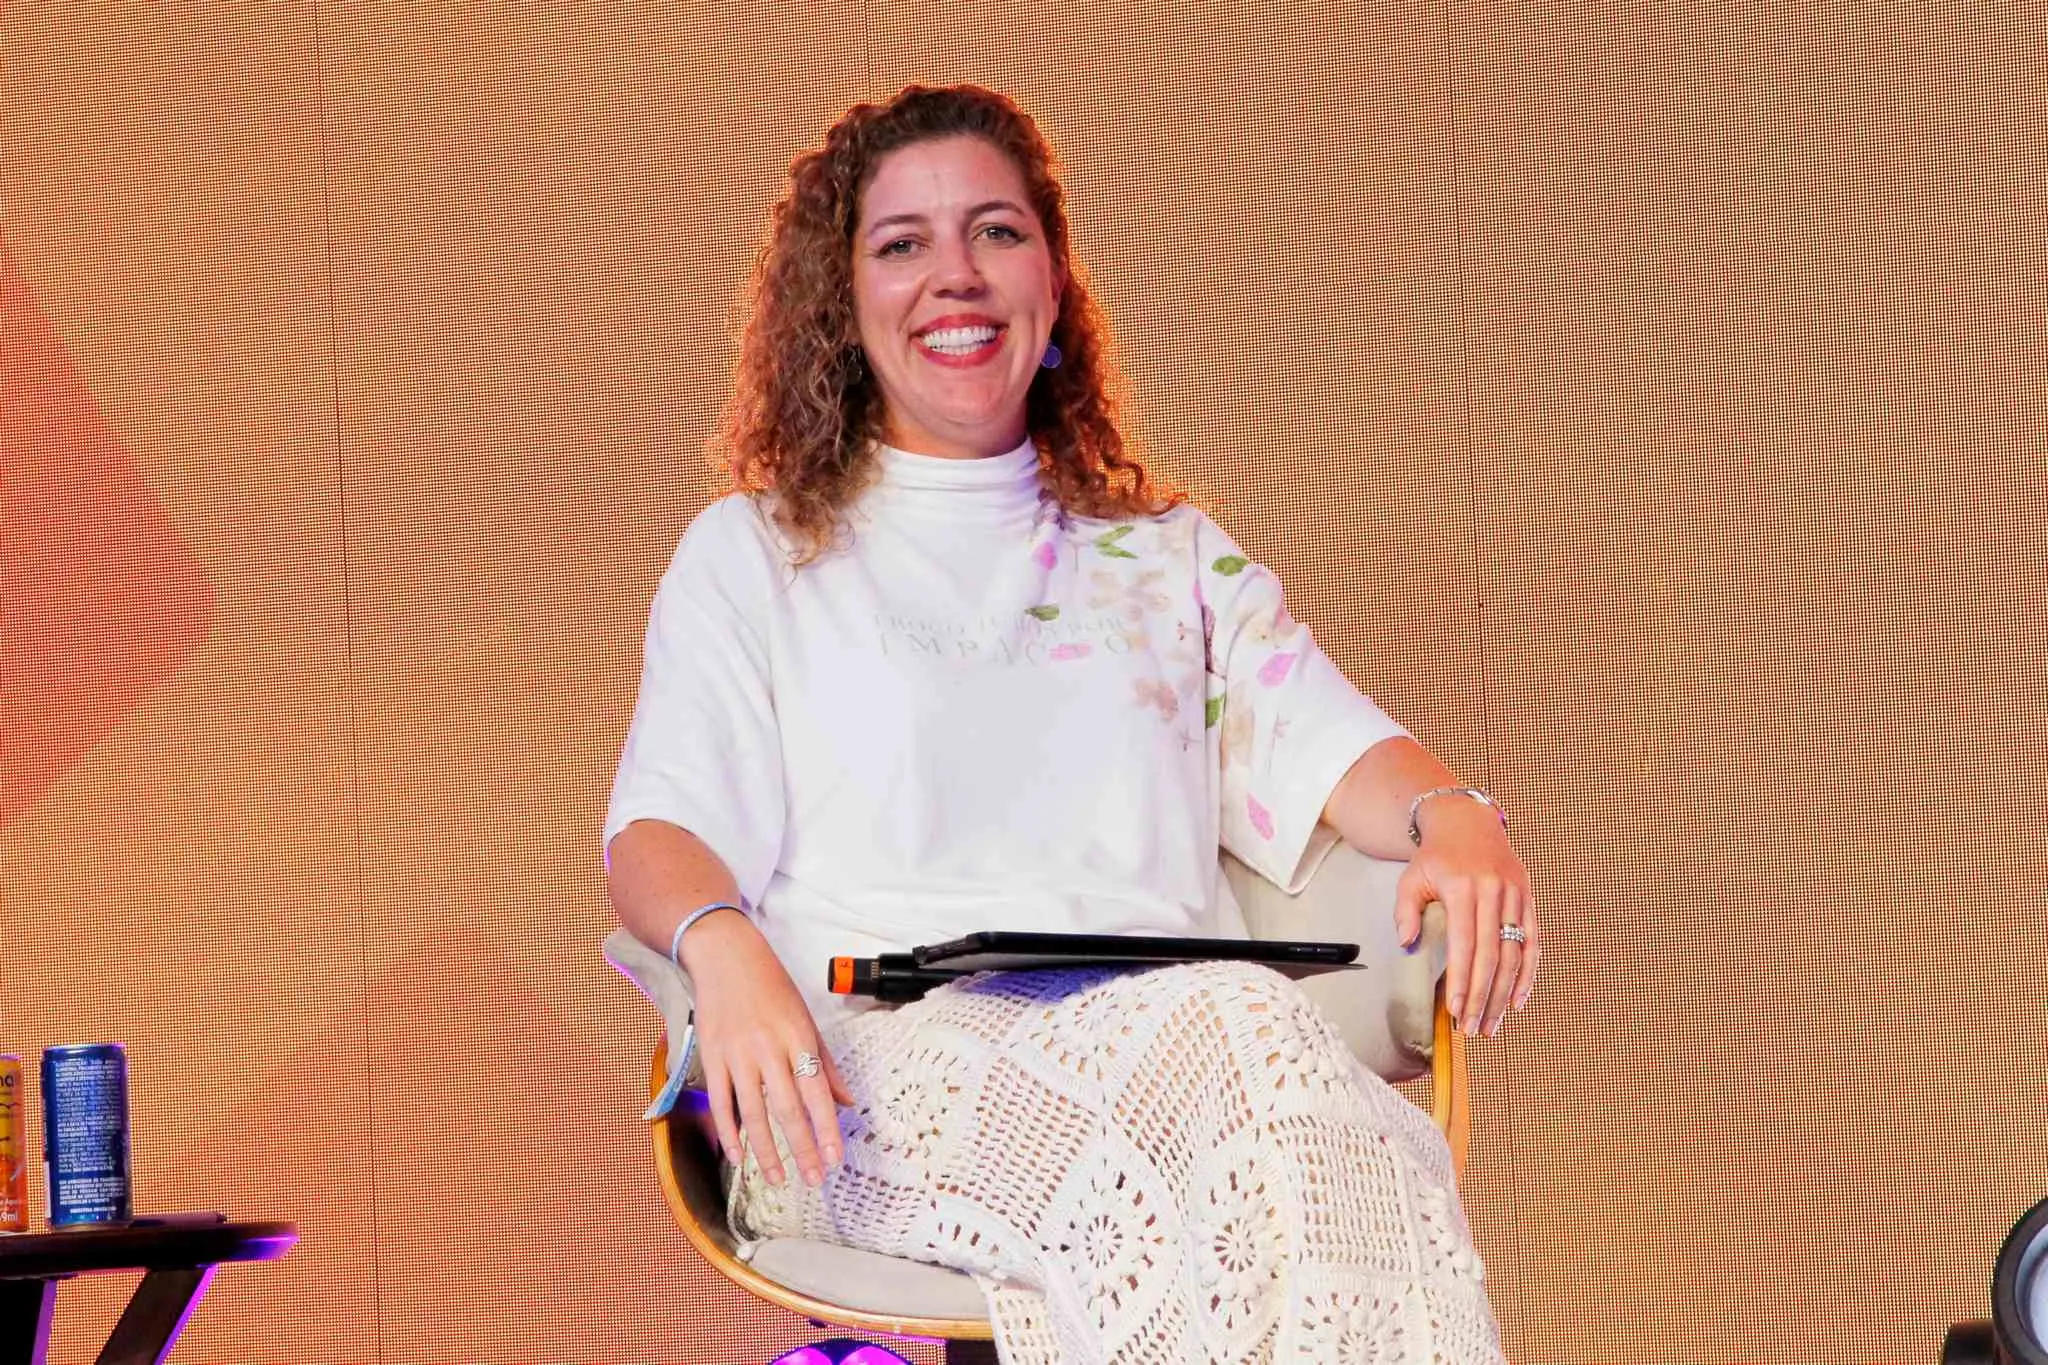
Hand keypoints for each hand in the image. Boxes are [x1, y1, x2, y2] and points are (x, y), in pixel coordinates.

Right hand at [680, 910, 855, 1186]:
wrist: (724, 955)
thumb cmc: (771, 986)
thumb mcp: (807, 1019)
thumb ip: (826, 1064)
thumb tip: (847, 1102)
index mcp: (798, 1037)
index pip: (817, 1093)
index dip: (827, 1130)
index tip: (835, 1159)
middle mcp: (768, 1048)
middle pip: (787, 1109)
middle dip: (802, 1150)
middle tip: (812, 1180)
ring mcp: (737, 1054)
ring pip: (753, 1113)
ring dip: (766, 1151)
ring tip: (777, 1179)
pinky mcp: (711, 1057)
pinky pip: (721, 1102)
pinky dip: (728, 1131)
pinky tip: (738, 1155)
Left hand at [1392, 800, 1538, 1038]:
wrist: (1467, 823)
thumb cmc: (1435, 857)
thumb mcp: (1411, 879)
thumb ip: (1406, 912)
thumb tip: (1407, 946)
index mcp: (1463, 889)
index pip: (1464, 945)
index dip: (1462, 980)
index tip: (1456, 1010)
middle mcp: (1494, 892)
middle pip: (1492, 956)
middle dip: (1483, 996)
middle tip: (1473, 1027)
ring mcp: (1515, 896)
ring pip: (1515, 954)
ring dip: (1504, 993)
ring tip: (1492, 1023)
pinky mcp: (1529, 899)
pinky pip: (1533, 942)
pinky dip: (1528, 974)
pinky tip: (1518, 1000)